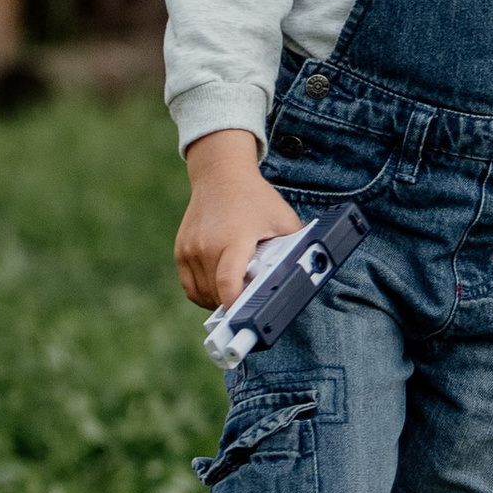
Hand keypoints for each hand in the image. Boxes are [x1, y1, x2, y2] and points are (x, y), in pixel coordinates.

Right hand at [175, 129, 302, 310]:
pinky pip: (190, 286)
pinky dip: (204, 295)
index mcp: (234, 238)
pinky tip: (219, 290)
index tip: (247, 318)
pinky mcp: (181, 251)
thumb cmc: (255, 197)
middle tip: (252, 307)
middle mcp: (207, 245)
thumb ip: (296, 245)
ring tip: (237, 295)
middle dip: (235, 305)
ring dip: (219, 302)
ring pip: (202, 294)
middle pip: (217, 294)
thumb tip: (311, 271)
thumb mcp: (283, 218)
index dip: (236, 305)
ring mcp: (190, 249)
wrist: (220, 174)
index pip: (228, 282)